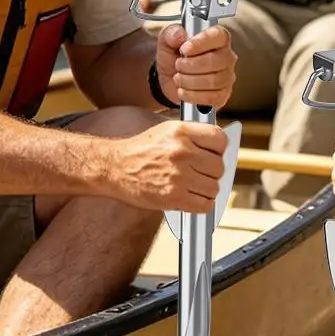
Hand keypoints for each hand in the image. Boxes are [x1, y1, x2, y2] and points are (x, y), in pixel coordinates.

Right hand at [113, 118, 229, 212]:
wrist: (115, 168)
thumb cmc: (141, 150)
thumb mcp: (167, 130)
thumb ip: (193, 135)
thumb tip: (219, 146)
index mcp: (181, 132)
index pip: (219, 139)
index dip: (220, 149)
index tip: (214, 154)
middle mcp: (181, 152)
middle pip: (219, 166)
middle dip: (212, 172)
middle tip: (201, 173)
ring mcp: (178, 175)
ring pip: (214, 187)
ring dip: (207, 189)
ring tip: (193, 185)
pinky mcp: (173, 196)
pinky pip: (205, 205)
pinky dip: (202, 204)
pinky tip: (192, 197)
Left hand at [155, 20, 235, 111]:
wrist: (170, 78)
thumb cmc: (174, 55)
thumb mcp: (167, 39)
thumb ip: (171, 33)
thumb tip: (179, 35)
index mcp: (218, 38)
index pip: (219, 36)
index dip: (202, 43)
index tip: (184, 49)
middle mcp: (227, 57)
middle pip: (215, 61)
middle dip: (190, 65)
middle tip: (178, 65)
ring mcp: (227, 77)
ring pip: (213, 81)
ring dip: (189, 81)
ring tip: (178, 78)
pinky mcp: (222, 95)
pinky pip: (212, 98)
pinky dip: (193, 96)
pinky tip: (182, 91)